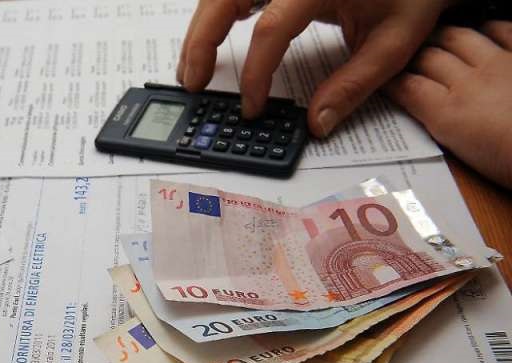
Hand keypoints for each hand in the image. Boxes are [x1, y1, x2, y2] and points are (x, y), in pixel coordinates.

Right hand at [177, 0, 451, 136]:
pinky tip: (212, 40)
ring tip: (194, 70)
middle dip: (201, 41)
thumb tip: (317, 123)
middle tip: (193, 83)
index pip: (272, 27)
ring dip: (201, 29)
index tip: (252, 107)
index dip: (255, 71)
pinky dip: (216, 14)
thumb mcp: (394, 42)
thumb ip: (354, 84)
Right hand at [386, 22, 511, 187]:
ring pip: (459, 37)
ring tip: (430, 38)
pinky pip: (504, 30)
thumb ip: (443, 129)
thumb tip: (429, 115)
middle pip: (427, 57)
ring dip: (441, 36)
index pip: (406, 87)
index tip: (376, 80)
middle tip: (397, 58)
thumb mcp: (467, 158)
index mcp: (449, 112)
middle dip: (407, 55)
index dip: (387, 82)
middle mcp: (469, 81)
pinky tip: (482, 28)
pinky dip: (489, 27)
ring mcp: (500, 64)